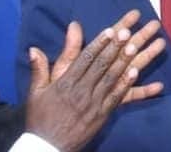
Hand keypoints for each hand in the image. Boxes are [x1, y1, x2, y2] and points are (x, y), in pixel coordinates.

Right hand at [25, 10, 165, 151]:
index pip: (85, 59)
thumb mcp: (35, 93)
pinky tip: (136, 72)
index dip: (99, 43)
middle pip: (101, 65)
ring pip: (111, 78)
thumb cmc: (40, 119)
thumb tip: (34, 49)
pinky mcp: (101, 115)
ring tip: (135, 46)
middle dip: (115, 47)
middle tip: (127, 32)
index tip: (110, 30)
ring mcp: (93, 103)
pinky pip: (116, 97)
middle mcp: (81, 91)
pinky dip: (126, 84)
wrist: (46, 147)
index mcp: (65, 83)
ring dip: (124, 61)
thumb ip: (39, 69)